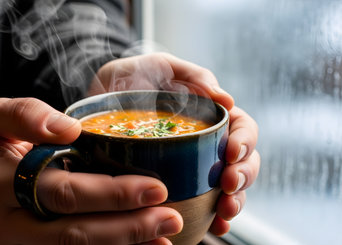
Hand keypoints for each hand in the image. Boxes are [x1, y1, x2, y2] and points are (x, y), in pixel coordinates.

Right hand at [0, 98, 181, 244]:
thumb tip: (68, 129)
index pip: (61, 192)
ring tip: (164, 236)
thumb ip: (28, 115)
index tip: (155, 187)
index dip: (111, 193)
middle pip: (73, 232)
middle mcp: (4, 222)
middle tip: (170, 217)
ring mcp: (14, 242)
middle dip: (127, 227)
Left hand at [90, 53, 259, 235]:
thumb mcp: (159, 66)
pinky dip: (213, 218)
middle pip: (242, 162)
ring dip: (234, 201)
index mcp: (210, 115)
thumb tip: (225, 97)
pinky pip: (203, 204)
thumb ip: (191, 74)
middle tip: (228, 186)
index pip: (242, 128)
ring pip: (229, 188)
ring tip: (225, 211)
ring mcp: (194, 165)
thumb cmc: (129, 79)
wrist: (97, 101)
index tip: (231, 152)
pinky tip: (214, 226)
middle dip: (243, 176)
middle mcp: (208, 142)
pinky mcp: (177, 184)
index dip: (244, 142)